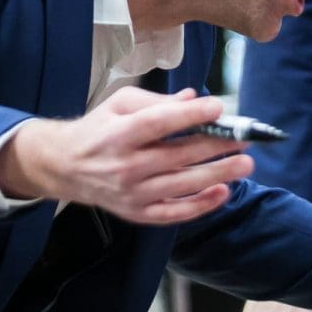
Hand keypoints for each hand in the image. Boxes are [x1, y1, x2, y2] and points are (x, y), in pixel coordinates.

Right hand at [0, 86, 254, 224]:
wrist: (65, 166)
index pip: (159, 124)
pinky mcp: (138, 213)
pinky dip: (200, 205)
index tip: (218, 107)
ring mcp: (132, 194)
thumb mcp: (120, 103)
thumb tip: (194, 98)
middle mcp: (125, 166)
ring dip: (217, 174)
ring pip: (181, 185)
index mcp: (119, 134)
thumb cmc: (99, 128)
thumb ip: (157, 100)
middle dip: (215, 146)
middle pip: (177, 156)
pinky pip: (174, 213)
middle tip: (244, 138)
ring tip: (245, 163)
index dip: (190, 116)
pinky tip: (223, 192)